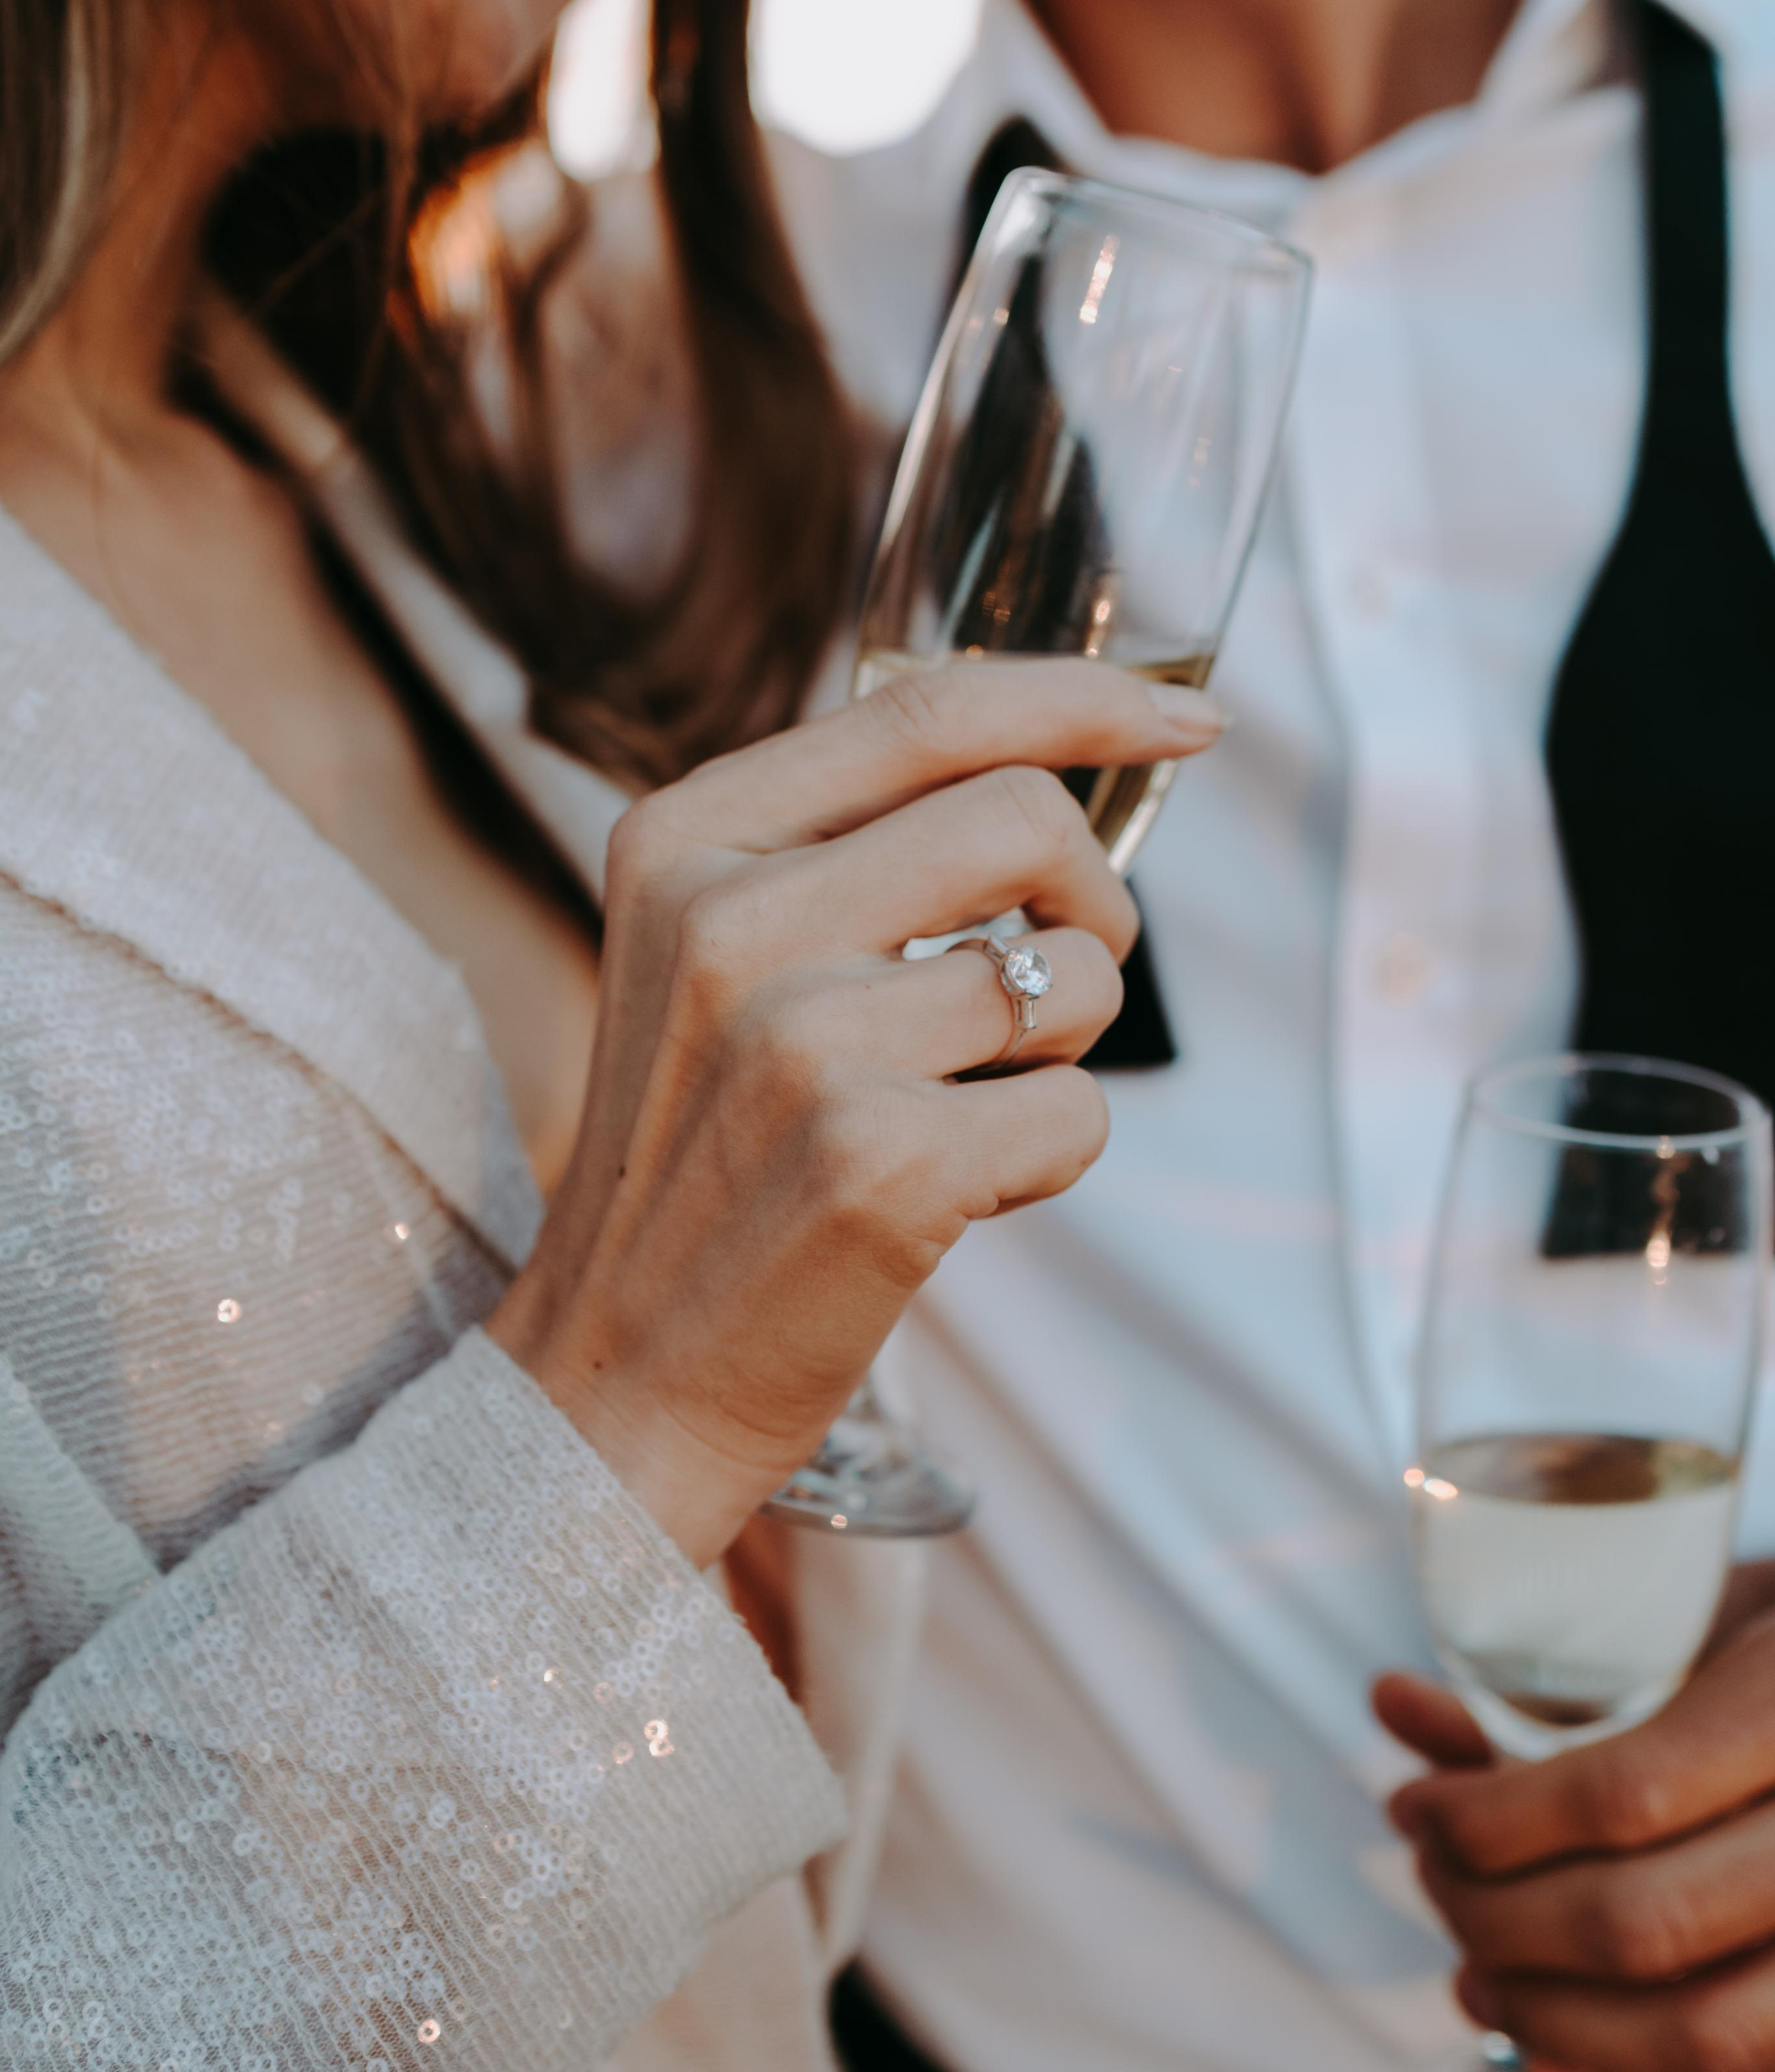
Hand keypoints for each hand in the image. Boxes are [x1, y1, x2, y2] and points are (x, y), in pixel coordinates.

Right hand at [492, 658, 1220, 1565]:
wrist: (618, 1374)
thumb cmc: (703, 1156)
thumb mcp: (709, 958)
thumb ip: (839, 847)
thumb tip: (1053, 759)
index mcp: (682, 841)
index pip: (925, 710)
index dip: (1084, 697)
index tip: (1191, 722)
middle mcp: (729, 922)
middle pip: (1027, 819)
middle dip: (1093, 904)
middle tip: (1067, 978)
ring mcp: (803, 1043)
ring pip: (1073, 974)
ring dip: (1070, 1045)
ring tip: (971, 1102)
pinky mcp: (882, 1164)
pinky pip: (1080, 1115)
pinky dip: (1051, 1157)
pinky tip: (957, 1191)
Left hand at [1378, 1572, 1774, 2071]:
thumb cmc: (1770, 1656)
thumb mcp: (1686, 1628)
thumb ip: (1553, 1685)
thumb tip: (1392, 1703)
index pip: (1623, 1798)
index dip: (1493, 1823)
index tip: (1416, 1808)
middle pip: (1639, 1924)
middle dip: (1499, 1918)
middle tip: (1435, 1877)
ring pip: (1698, 2028)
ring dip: (1549, 2017)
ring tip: (1473, 1972)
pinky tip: (1541, 2060)